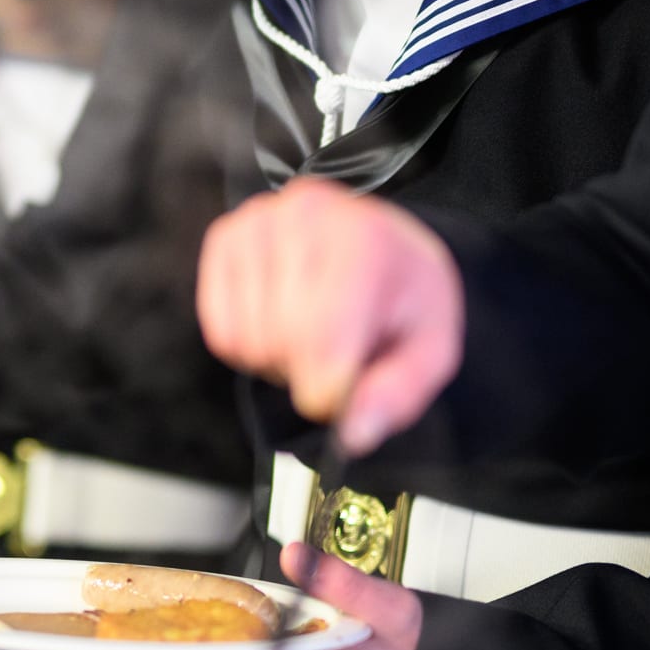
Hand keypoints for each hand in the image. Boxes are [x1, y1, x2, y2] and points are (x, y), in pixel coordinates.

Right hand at [198, 177, 464, 453]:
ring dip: (275, 359)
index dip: (330, 387)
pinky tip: (277, 322)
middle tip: (334, 352)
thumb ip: (397, 396)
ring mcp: (258, 221)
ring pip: (246, 341)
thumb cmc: (404, 298)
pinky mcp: (226, 235)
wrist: (384, 243)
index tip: (346, 389)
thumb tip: (352, 434)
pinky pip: (220, 330)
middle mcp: (306, 215)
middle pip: (279, 343)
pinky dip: (246, 345)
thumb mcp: (429, 350)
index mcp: (365, 240)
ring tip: (308, 333)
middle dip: (305, 370)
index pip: (321, 338)